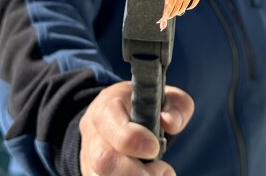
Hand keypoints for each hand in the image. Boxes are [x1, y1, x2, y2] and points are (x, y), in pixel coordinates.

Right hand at [79, 81, 193, 175]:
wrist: (120, 114)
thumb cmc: (145, 105)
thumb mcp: (165, 97)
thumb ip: (176, 106)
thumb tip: (170, 123)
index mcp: (107, 107)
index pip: (111, 124)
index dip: (133, 140)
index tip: (154, 148)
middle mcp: (93, 133)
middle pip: (103, 160)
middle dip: (136, 173)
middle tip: (163, 171)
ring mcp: (89, 156)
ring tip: (159, 175)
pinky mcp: (92, 173)